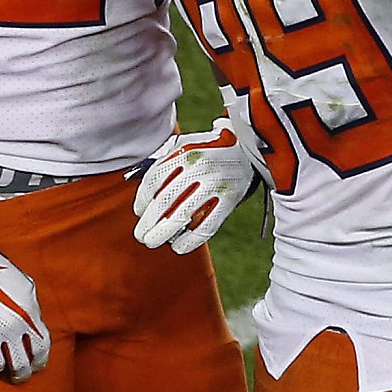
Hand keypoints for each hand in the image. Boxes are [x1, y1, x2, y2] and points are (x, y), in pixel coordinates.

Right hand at [0, 229, 49, 384]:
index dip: (40, 361)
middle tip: (21, 376)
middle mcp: (9, 328)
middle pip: (20, 363)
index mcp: (27, 315)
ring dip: (1, 373)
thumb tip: (33, 326)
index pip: (41, 348)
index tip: (38, 366)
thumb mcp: (25, 286)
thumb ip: (31, 308)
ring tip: (2, 373)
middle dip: (22, 373)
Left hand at [131, 118, 259, 254]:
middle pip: (164, 200)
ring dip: (162, 233)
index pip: (154, 180)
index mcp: (184, 153)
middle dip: (148, 222)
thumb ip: (168, 160)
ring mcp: (215, 184)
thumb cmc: (213, 148)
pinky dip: (190, 240)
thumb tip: (145, 190)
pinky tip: (179, 246)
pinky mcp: (230, 199)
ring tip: (152, 242)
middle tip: (141, 235)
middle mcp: (198, 168)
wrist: (251, 145)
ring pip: (181, 215)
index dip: (142, 199)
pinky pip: (207, 225)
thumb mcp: (189, 145)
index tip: (139, 212)